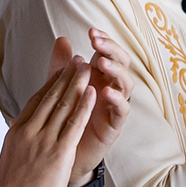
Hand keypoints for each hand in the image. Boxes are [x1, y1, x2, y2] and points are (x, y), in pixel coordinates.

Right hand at [0, 58, 95, 186]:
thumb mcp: (10, 156)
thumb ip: (19, 139)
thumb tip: (19, 128)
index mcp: (17, 131)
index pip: (36, 101)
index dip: (50, 84)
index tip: (60, 72)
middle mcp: (30, 131)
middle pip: (50, 97)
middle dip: (65, 76)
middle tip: (75, 60)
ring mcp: (44, 140)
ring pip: (63, 106)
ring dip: (77, 84)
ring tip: (86, 67)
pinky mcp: (59, 151)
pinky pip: (74, 123)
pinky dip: (84, 106)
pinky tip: (93, 92)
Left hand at [48, 30, 131, 185]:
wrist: (62, 154)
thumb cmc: (64, 118)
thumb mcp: (59, 88)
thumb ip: (61, 65)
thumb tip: (62, 39)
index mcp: (98, 77)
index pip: (108, 53)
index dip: (103, 41)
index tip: (91, 31)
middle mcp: (110, 88)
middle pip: (121, 64)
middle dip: (111, 50)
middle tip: (98, 42)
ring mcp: (113, 107)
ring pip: (126, 84)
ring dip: (115, 71)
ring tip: (102, 63)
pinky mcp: (114, 126)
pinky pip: (122, 110)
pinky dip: (116, 100)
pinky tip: (106, 92)